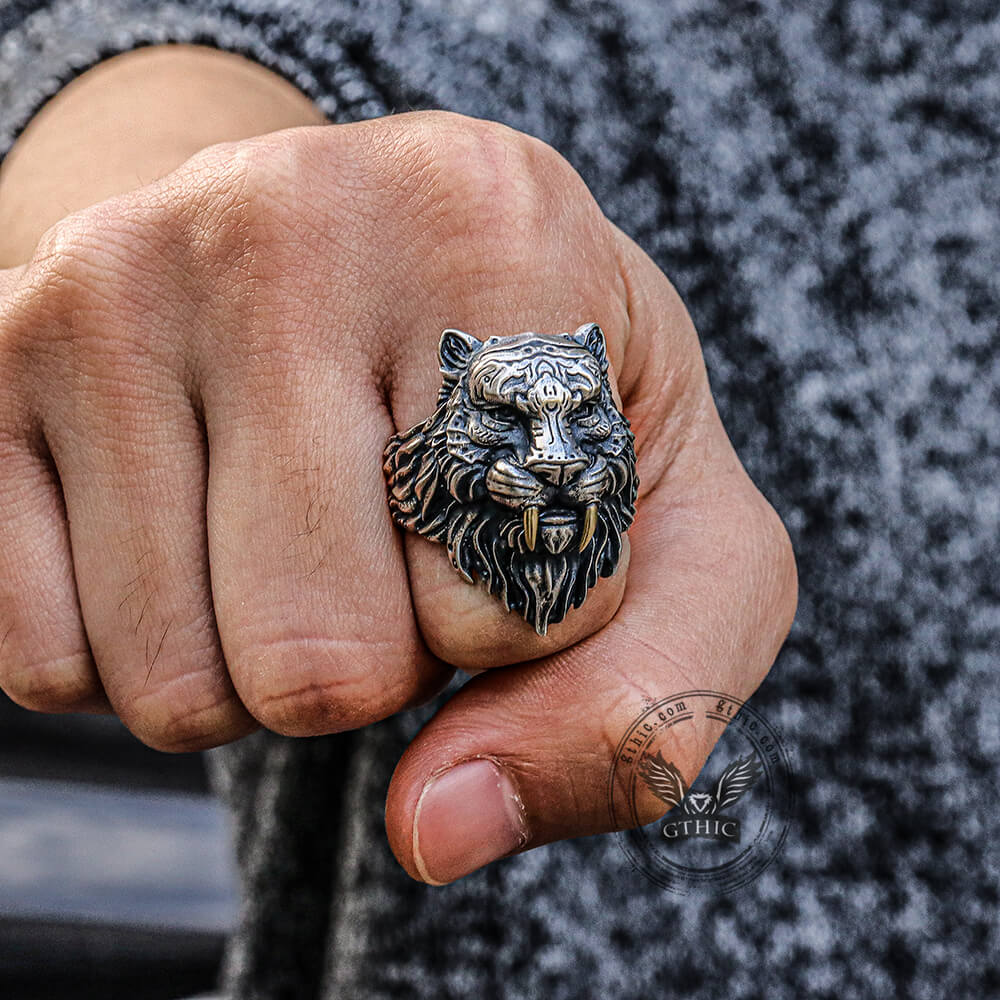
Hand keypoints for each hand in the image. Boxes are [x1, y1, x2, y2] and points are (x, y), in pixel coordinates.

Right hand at [0, 111, 795, 880]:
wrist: (370, 268)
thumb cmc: (546, 406)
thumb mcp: (679, 541)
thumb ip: (640, 705)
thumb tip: (441, 828)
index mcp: (492, 220)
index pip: (519, 592)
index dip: (534, 614)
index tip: (513, 506)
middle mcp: (283, 216)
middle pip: (325, 662)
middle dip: (387, 661)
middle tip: (392, 538)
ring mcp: (111, 283)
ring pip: (180, 686)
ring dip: (264, 664)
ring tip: (298, 532)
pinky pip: (45, 665)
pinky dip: (146, 655)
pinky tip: (193, 537)